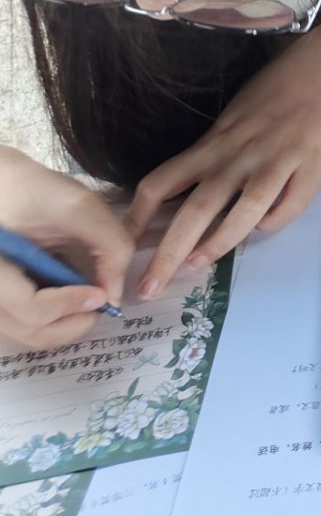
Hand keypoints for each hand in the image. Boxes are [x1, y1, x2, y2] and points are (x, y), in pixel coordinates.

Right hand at [0, 146, 131, 347]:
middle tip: (99, 301)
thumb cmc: (34, 189)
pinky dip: (53, 311)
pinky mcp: (1, 297)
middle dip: (72, 322)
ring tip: (86, 291)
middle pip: (29, 331)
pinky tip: (68, 287)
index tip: (100, 293)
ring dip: (64, 318)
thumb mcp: (80, 208)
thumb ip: (110, 247)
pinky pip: (25, 319)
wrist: (1, 184)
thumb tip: (114, 295)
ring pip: (28, 330)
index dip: (70, 305)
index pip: (29, 308)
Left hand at [128, 19, 320, 299]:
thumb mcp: (230, 120)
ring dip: (216, 245)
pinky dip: (272, 224)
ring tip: (195, 267)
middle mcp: (238, 157)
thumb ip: (209, 157)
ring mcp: (276, 164)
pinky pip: (287, 209)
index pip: (162, 183)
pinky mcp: (310, 169)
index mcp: (214, 144)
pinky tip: (263, 228)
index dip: (138, 218)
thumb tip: (184, 199)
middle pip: (195, 210)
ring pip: (241, 214)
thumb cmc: (274, 93)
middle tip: (148, 289)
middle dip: (167, 255)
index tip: (124, 246)